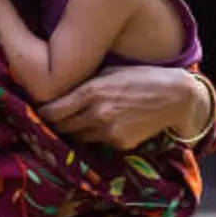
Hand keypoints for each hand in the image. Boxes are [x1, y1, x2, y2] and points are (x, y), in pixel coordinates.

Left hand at [37, 66, 210, 150]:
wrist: (176, 96)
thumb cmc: (140, 77)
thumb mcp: (109, 72)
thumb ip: (84, 84)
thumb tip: (58, 91)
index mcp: (91, 91)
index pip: (52, 111)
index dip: (42, 113)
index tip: (39, 111)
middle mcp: (97, 114)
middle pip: (62, 128)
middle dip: (55, 125)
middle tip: (52, 120)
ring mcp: (109, 132)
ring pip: (78, 138)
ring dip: (74, 132)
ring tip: (77, 122)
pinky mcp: (121, 144)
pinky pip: (99, 143)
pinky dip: (97, 137)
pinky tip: (106, 125)